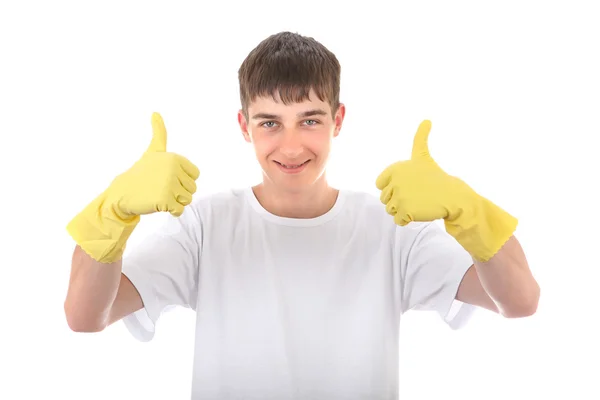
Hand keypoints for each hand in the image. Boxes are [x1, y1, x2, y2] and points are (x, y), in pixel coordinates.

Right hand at [108, 112, 199, 218]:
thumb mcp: (153, 151)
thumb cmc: (141, 173)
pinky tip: (158, 204)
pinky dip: (171, 211)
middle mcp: (173, 169)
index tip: (167, 178)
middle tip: (161, 188)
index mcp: (174, 157)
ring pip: (187, 200)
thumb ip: (159, 133)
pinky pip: (179, 211)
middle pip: (193, 189)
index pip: (195, 175)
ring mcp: (168, 184)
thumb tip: (155, 112)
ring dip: (175, 202)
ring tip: (159, 195)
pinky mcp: (164, 199)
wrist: (122, 193)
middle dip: (179, 193)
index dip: (183, 180)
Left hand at [375, 120, 516, 260]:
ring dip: (403, 210)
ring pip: (390, 210)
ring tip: (418, 202)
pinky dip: (407, 220)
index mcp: (394, 168)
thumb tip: (427, 120)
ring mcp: (400, 196)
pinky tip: (419, 211)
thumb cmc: (435, 177)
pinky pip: (398, 221)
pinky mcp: (406, 210)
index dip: (393, 188)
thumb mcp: (423, 156)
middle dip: (399, 200)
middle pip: (385, 199)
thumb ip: (420, 138)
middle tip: (416, 195)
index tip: (409, 185)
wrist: (452, 195)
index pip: (380, 185)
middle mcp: (395, 181)